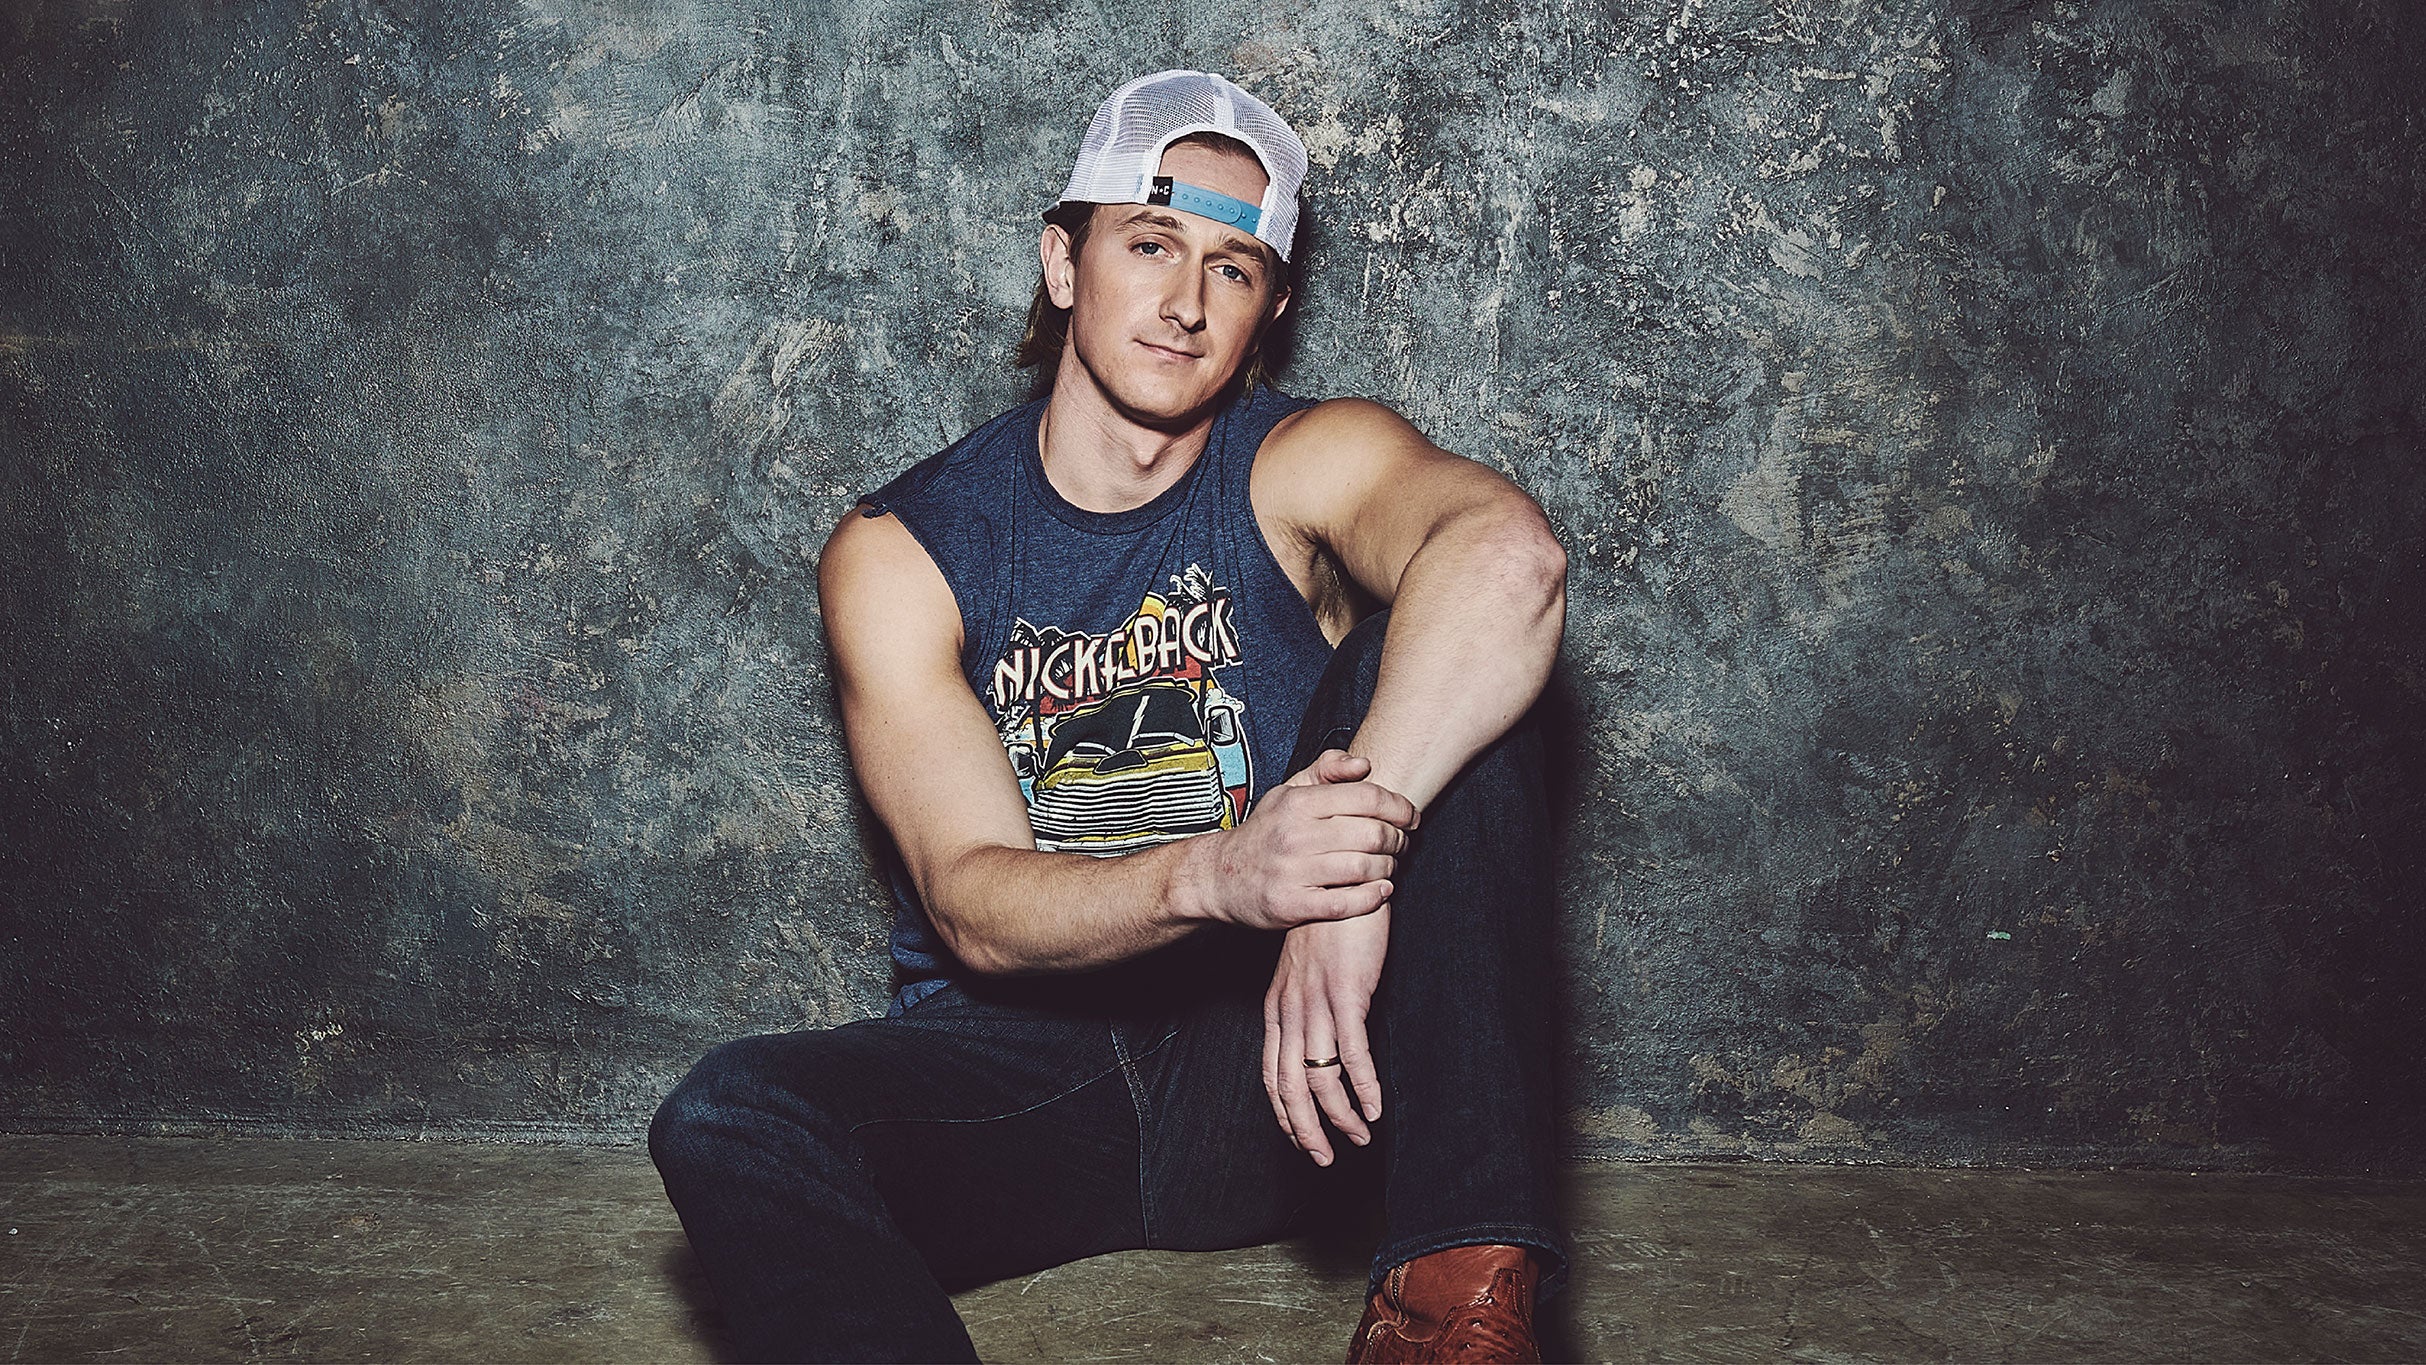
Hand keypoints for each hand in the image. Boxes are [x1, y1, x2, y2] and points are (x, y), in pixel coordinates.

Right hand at [1189, 750, 1415, 931]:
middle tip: (1402, 844)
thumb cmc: (1263, 833)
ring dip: (1388, 868)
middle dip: (1398, 840)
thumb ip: (1326, 770)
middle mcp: (1295, 835)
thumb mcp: (1288, 792)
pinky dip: (1372, 898)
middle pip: (1372, 834)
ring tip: (1389, 866)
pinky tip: (1380, 891)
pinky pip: (1346, 903)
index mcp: (1298, 803)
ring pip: (1364, 868)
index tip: (1410, 816)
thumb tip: (1363, 763)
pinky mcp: (1292, 905)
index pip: (1366, 797)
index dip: (1399, 807)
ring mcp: (1293, 872)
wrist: (1219, 876)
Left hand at [1264, 908, 1389, 1164]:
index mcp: (1279, 1007)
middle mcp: (1291, 1010)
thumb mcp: (1307, 968)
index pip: (1272, 1074)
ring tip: (1359, 1138)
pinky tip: (1374, 1108)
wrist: (1342, 879)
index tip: (1301, 1139)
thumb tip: (1322, 1040)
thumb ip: (1309, 1004)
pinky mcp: (1347, 993)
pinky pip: (1353, 1053)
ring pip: (1320, 1078)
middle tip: (1325, 1158)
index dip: (1285, 1114)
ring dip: (1340, 1115)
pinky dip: (1363, 1088)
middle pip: (1290, 1087)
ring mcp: (1317, 1003)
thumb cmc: (1331, 925)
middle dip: (1307, 1130)